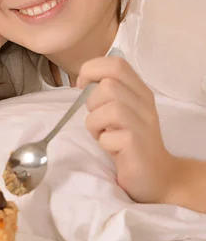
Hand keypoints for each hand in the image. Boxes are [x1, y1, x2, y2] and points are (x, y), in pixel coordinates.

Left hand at [77, 55, 175, 203]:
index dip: (92, 69)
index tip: (82, 85)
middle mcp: (145, 103)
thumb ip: (108, 92)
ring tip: (102, 134)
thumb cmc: (131, 141)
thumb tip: (82, 80)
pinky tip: (111, 149)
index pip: (116, 63)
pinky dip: (102, 142)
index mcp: (140, 91)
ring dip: (95, 122)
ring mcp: (143, 124)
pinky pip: (108, 136)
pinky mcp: (137, 145)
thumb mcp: (123, 110)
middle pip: (108, 85)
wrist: (158, 176)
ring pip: (108, 108)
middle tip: (97, 119)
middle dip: (92, 101)